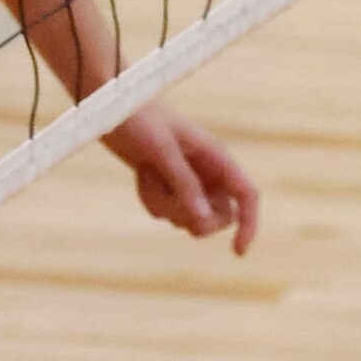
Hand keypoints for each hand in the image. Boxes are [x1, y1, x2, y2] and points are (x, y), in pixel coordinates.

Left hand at [102, 104, 259, 254]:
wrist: (111, 108)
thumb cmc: (139, 118)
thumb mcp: (162, 149)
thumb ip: (184, 183)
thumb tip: (203, 220)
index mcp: (215, 155)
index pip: (246, 194)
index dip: (249, 224)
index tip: (238, 252)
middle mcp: (206, 170)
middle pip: (218, 216)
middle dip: (192, 217)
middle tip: (167, 203)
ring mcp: (186, 180)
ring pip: (189, 217)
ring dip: (166, 205)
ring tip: (147, 174)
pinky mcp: (166, 186)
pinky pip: (166, 213)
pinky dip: (152, 201)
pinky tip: (142, 175)